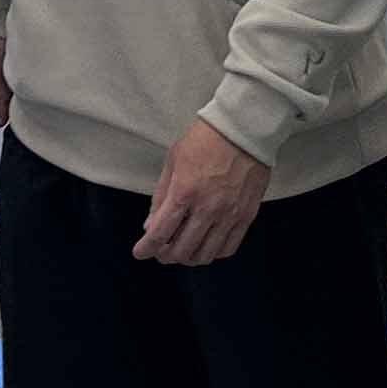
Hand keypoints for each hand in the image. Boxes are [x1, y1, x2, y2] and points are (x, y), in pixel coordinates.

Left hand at [132, 117, 271, 265]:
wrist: (242, 129)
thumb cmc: (205, 139)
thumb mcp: (173, 160)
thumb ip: (160, 195)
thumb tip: (151, 224)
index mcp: (184, 192)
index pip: (160, 233)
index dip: (146, 248)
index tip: (140, 252)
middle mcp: (206, 208)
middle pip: (182, 250)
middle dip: (166, 255)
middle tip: (161, 251)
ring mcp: (228, 215)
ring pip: (205, 254)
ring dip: (189, 258)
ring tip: (183, 250)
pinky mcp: (246, 216)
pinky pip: (228, 248)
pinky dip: (213, 253)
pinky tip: (206, 246)